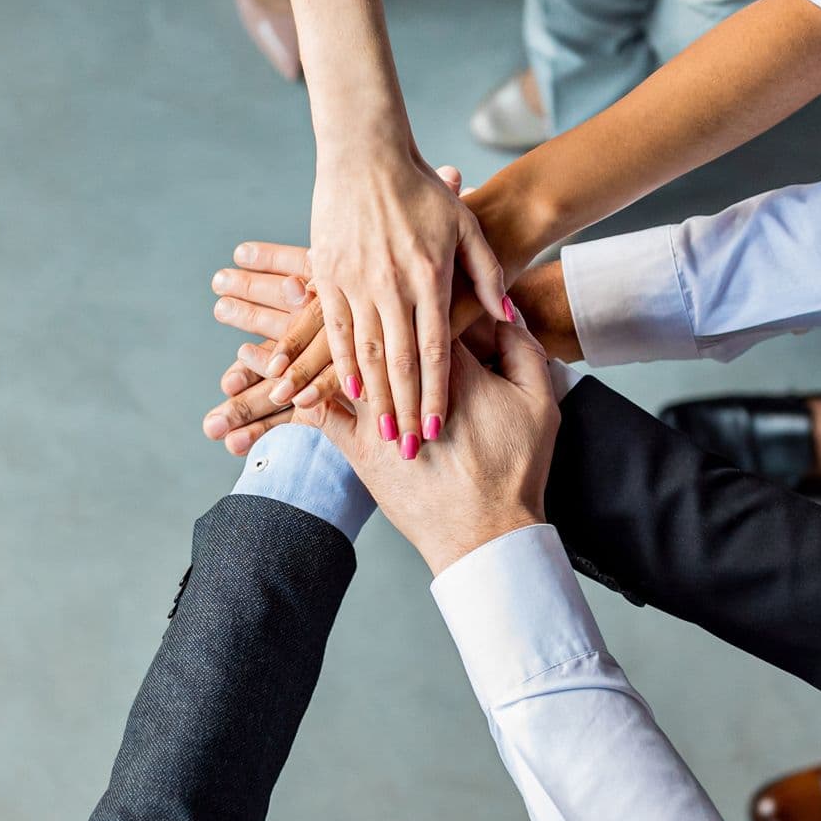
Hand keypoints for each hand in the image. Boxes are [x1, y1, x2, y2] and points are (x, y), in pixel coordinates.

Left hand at [299, 318, 559, 575]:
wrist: (487, 531)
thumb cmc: (516, 468)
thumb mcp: (539, 401)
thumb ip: (523, 349)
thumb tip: (503, 311)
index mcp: (450, 366)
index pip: (425, 312)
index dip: (421, 299)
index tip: (413, 292)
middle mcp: (404, 386)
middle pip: (375, 335)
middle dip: (358, 308)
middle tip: (338, 289)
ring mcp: (376, 418)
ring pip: (339, 369)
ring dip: (308, 348)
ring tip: (282, 332)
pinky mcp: (358, 449)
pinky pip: (320, 415)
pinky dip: (303, 395)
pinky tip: (287, 380)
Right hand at [309, 146, 508, 445]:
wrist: (366, 154)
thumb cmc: (422, 189)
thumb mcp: (466, 227)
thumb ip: (488, 274)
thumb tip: (508, 319)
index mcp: (430, 276)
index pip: (436, 351)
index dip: (437, 395)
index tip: (436, 430)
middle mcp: (392, 284)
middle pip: (401, 362)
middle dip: (405, 410)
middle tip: (408, 450)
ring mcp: (357, 281)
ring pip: (367, 352)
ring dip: (374, 397)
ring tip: (381, 430)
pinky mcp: (329, 274)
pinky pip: (335, 328)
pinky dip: (340, 361)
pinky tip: (347, 389)